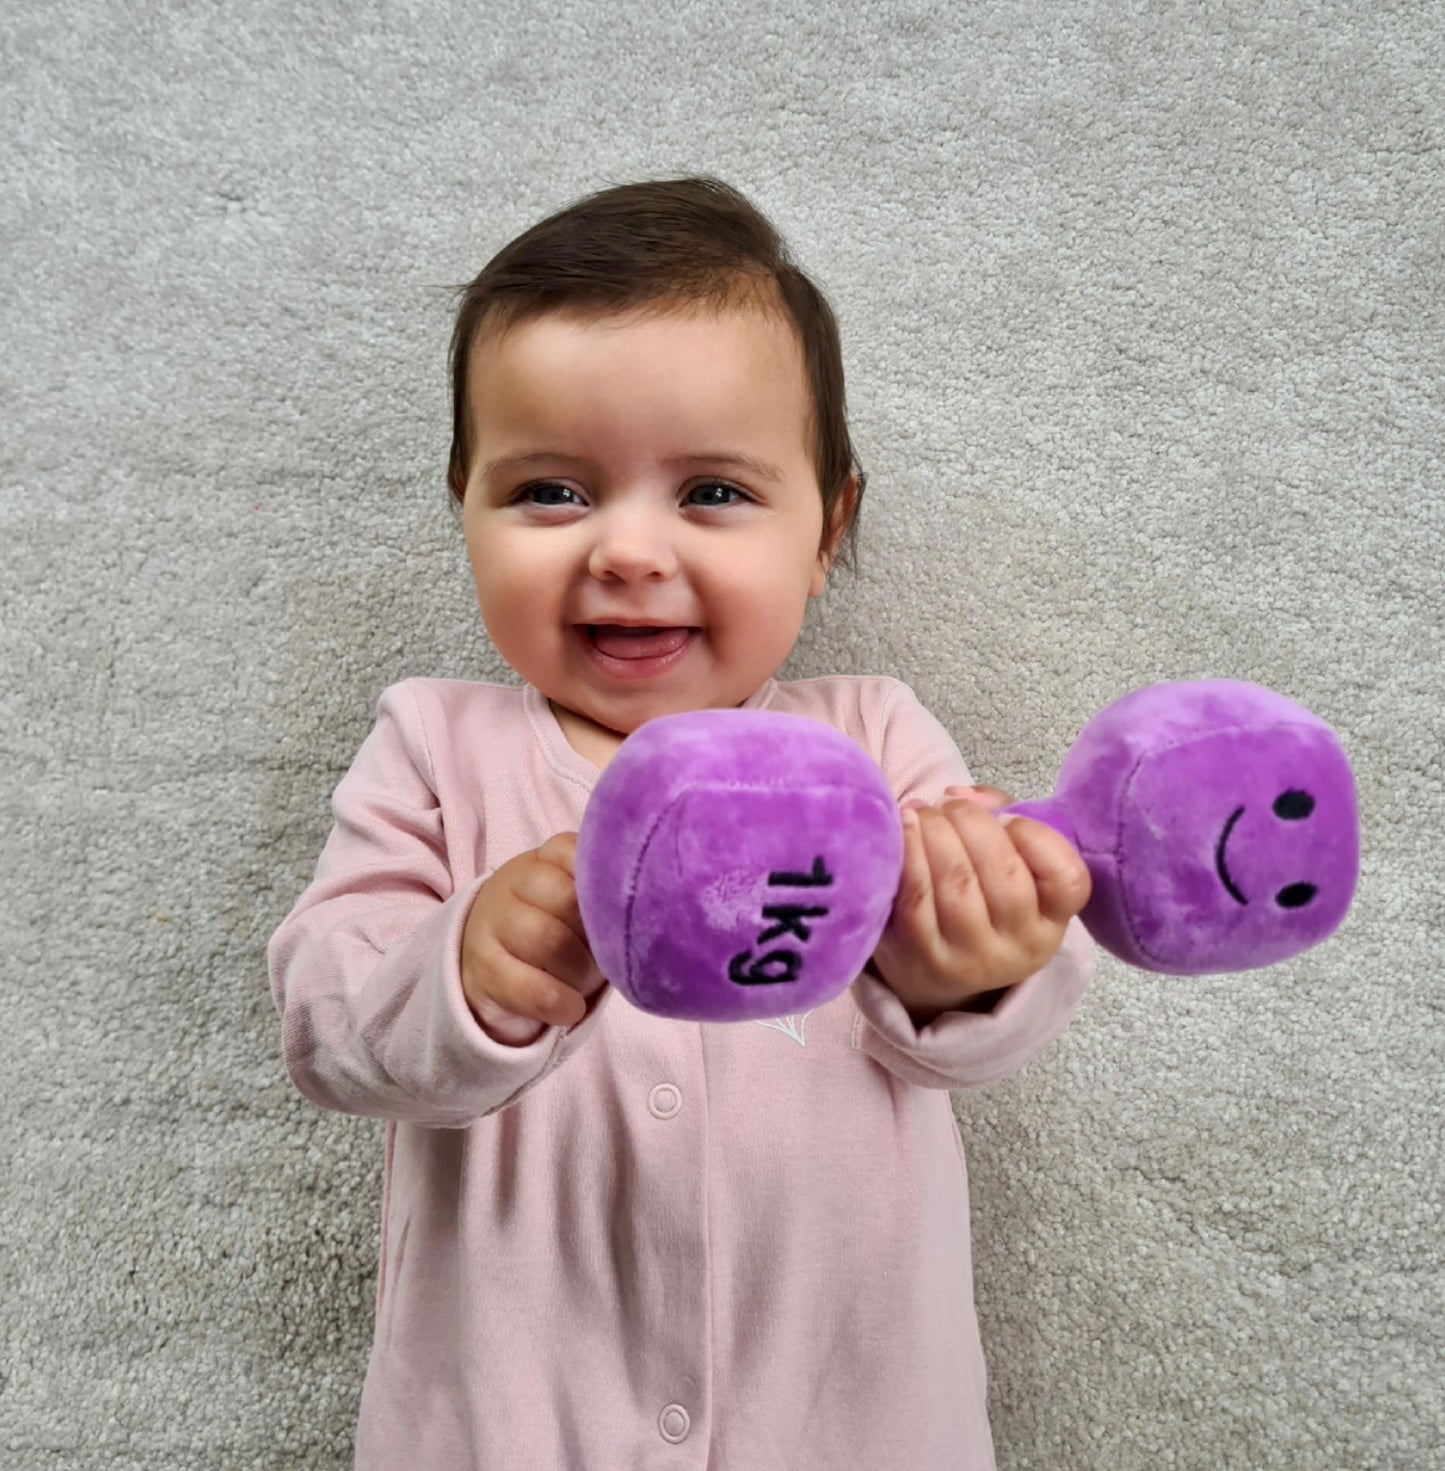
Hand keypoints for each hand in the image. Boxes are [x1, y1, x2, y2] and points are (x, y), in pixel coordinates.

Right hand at [462, 832, 606, 1037]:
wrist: (491, 962)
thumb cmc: (557, 927)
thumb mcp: (579, 903)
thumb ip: (607, 894)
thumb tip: (654, 908)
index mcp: (546, 858)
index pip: (580, 855)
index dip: (607, 893)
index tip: (618, 916)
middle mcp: (515, 881)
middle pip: (568, 900)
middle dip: (597, 937)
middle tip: (606, 954)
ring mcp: (494, 921)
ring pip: (550, 941)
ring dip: (580, 971)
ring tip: (586, 981)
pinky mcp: (484, 968)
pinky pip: (530, 988)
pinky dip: (560, 1003)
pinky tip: (571, 1008)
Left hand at [868, 785, 1091, 1024]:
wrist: (935, 973)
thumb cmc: (979, 901)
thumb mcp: (1009, 866)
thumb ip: (1000, 816)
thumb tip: (964, 795)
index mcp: (1052, 921)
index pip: (1069, 880)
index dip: (1038, 837)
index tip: (1009, 819)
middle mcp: (1020, 946)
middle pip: (1004, 873)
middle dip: (972, 823)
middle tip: (950, 805)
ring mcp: (972, 957)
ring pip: (958, 882)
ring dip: (936, 833)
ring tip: (923, 813)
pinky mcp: (926, 957)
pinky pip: (917, 897)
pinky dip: (909, 855)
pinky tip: (904, 829)